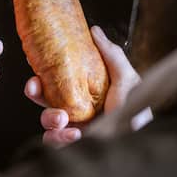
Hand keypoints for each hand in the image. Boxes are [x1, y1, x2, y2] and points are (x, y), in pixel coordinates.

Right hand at [24, 26, 140, 147]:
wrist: (141, 140)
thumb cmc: (138, 111)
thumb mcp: (127, 79)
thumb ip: (111, 55)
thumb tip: (94, 30)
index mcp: (85, 94)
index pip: (55, 85)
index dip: (40, 82)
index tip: (35, 78)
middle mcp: (77, 111)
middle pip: (45, 102)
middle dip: (37, 95)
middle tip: (38, 90)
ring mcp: (74, 130)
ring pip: (46, 123)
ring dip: (49, 118)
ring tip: (64, 119)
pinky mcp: (73, 146)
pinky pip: (53, 142)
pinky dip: (58, 137)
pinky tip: (75, 134)